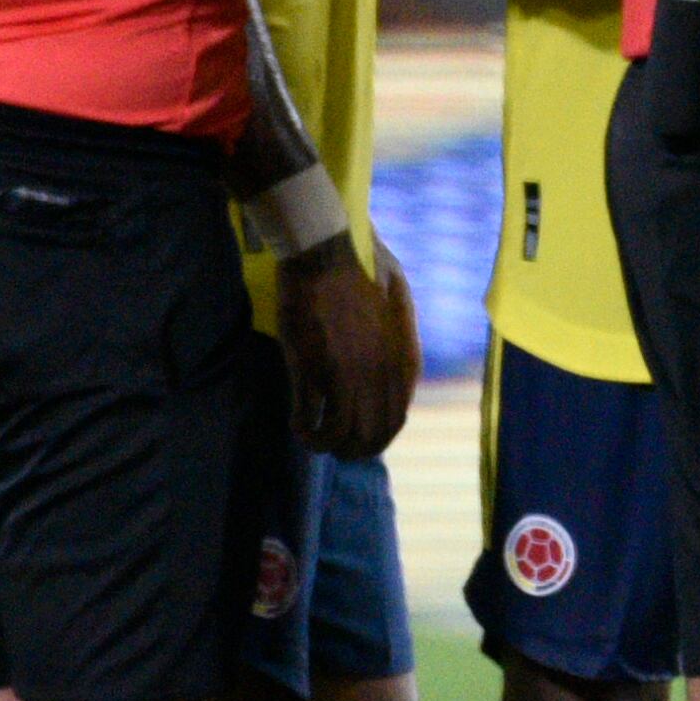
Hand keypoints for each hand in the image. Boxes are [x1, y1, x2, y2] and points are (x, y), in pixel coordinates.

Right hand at [275, 237, 418, 459]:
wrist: (326, 250)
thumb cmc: (363, 264)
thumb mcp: (401, 300)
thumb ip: (402, 336)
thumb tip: (399, 365)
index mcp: (402, 361)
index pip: (395, 420)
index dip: (377, 436)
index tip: (362, 436)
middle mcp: (378, 374)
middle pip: (370, 436)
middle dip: (352, 449)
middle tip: (336, 447)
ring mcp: (345, 375)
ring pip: (339, 435)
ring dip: (325, 444)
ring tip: (312, 438)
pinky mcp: (311, 370)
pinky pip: (309, 418)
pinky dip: (302, 430)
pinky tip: (297, 425)